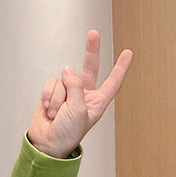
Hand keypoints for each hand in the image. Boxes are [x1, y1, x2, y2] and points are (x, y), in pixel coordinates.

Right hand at [28, 30, 132, 158]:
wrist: (47, 143)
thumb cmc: (67, 133)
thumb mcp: (78, 110)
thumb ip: (76, 86)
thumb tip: (68, 69)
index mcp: (97, 103)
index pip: (112, 82)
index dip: (120, 68)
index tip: (128, 53)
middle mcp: (84, 96)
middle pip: (90, 69)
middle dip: (91, 51)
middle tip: (93, 34)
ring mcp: (68, 93)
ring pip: (64, 78)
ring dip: (57, 96)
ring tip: (56, 113)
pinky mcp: (53, 92)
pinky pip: (51, 83)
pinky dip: (48, 95)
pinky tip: (48, 109)